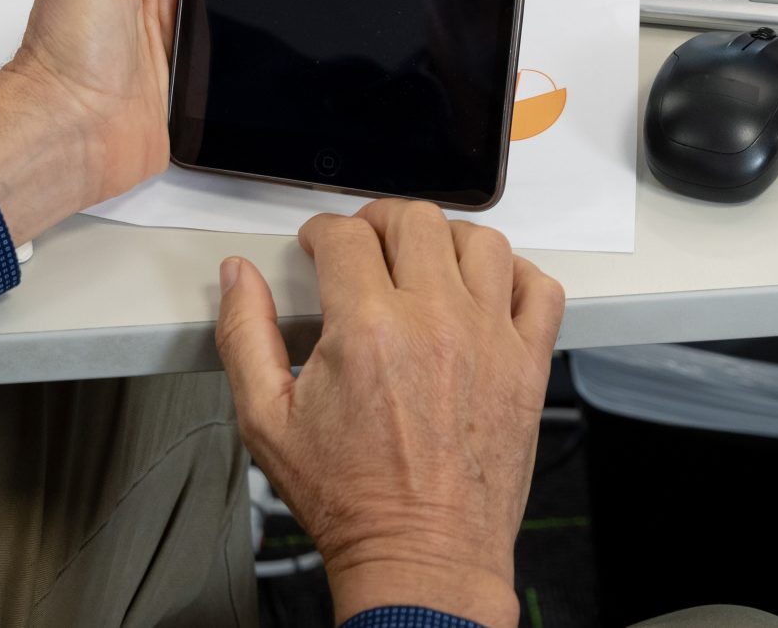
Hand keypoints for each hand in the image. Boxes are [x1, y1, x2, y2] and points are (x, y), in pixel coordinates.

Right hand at [216, 202, 565, 627]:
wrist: (421, 557)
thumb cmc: (352, 499)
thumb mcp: (266, 420)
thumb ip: (244, 335)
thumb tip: (238, 278)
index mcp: (366, 329)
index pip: (344, 235)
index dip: (322, 231)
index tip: (320, 247)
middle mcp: (433, 322)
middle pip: (414, 220)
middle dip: (379, 220)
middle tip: (366, 245)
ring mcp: (488, 340)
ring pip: (480, 242)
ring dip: (446, 239)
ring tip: (425, 260)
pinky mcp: (526, 367)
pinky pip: (540, 289)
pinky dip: (518, 276)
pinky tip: (488, 290)